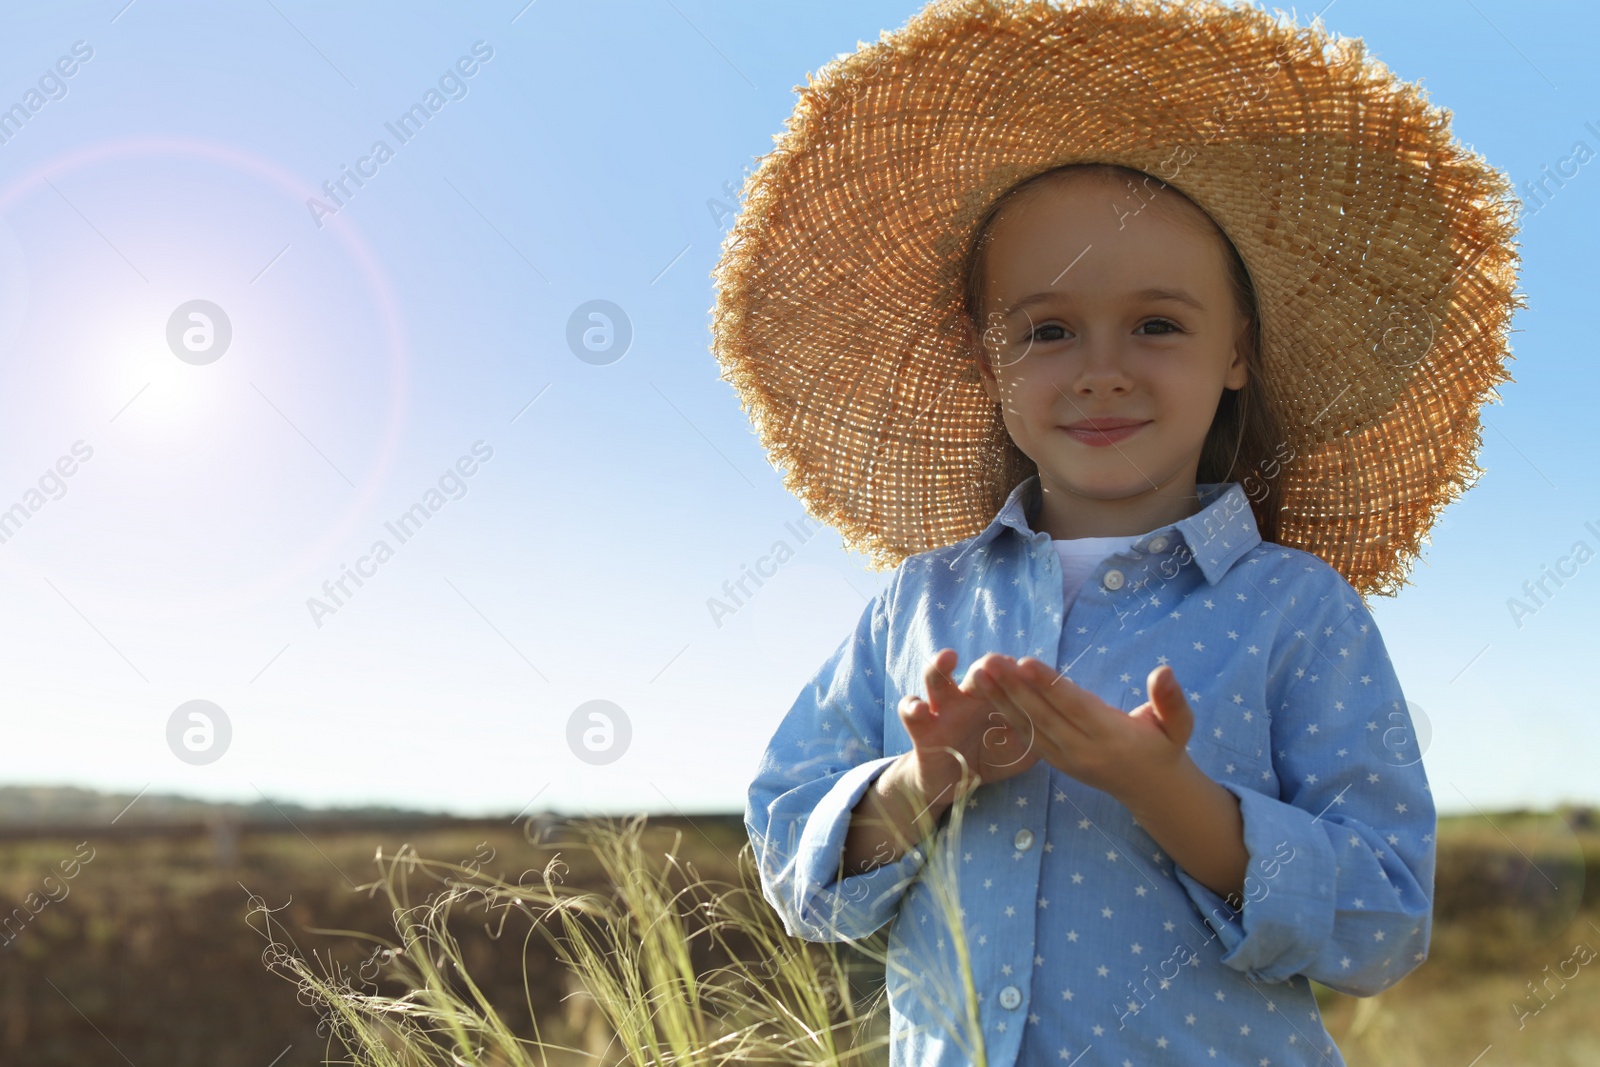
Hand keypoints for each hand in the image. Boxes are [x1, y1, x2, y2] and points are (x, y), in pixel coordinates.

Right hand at [897, 648, 1040, 810]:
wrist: (951, 780)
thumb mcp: (1019, 750)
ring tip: (947, 658)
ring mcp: (942, 709)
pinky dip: (912, 707)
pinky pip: (910, 712)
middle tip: (994, 663)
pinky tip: (921, 709)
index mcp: (994, 699)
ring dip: (940, 667)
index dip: (1018, 675)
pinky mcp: (921, 728)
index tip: (1029, 671)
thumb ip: (1038, 736)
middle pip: (976, 672)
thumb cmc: (988, 756)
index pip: (1008, 679)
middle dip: (986, 665)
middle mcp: (968, 697)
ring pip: (936, 679)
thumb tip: (1066, 725)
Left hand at [966, 656, 1194, 806]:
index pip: (1075, 707)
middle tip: (990, 660)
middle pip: (1043, 716)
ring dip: (1000, 699)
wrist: (1152, 790)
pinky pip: (1026, 737)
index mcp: (1111, 736)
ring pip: (1028, 726)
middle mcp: (1083, 750)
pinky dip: (1005, 714)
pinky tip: (986, 694)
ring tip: (978, 673)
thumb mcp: (1179, 726)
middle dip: (1013, 687)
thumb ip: (1171, 700)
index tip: (1026, 661)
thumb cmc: (1165, 747)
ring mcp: (1065, 759)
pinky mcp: (1055, 761)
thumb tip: (1165, 671)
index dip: (1049, 685)